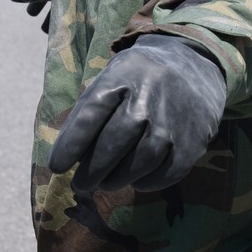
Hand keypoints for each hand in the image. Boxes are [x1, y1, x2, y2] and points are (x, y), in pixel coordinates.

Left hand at [48, 35, 224, 192]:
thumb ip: (88, 111)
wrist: (195, 67)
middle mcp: (148, 99)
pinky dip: (146, 183)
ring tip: (106, 182)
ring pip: (137, 165)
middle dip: (91, 171)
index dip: (71, 145)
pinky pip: (163, 175)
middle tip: (80, 184)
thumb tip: (65, 157)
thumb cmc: (140, 79)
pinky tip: (136, 179)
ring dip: (116, 180)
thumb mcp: (112, 78)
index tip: (57, 166)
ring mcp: (172, 122)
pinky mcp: (192, 143)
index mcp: (122, 78)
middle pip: (112, 145)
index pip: (90, 116)